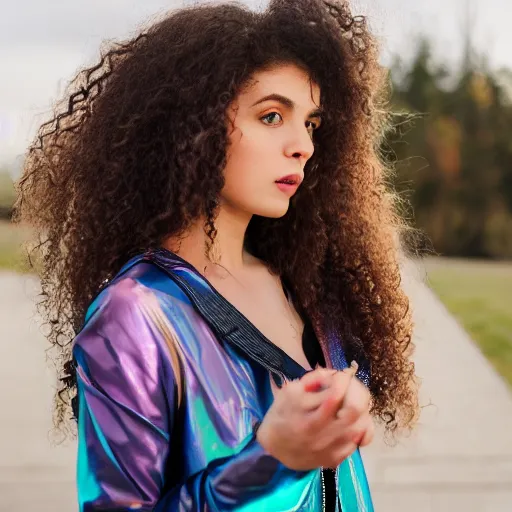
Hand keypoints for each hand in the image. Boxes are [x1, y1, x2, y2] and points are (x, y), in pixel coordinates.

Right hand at [256, 366, 373, 470]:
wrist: (274, 448)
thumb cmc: (282, 414)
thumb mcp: (290, 390)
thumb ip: (314, 378)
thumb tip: (336, 375)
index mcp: (306, 414)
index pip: (336, 393)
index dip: (344, 379)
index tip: (342, 375)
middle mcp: (320, 433)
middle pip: (354, 410)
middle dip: (357, 391)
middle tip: (351, 386)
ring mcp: (330, 449)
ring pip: (361, 425)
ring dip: (361, 408)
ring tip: (352, 401)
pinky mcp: (336, 458)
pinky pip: (360, 440)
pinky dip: (361, 426)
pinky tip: (351, 420)